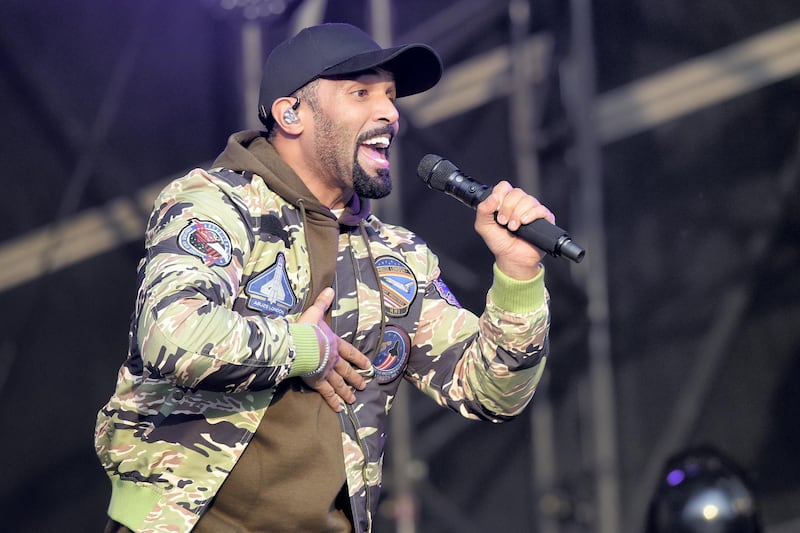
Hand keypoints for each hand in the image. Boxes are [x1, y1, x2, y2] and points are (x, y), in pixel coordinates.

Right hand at [298, 287, 372, 411]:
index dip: (359, 359)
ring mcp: (326, 372)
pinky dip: (333, 400)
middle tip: (364, 385)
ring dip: (347, 391)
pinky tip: (339, 408)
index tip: (368, 366)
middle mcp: (333, 359)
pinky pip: (327, 393)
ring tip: (353, 399)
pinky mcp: (317, 382)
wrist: (298, 345)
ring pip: (340, 384)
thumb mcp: (315, 313)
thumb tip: (329, 289)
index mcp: (334, 344)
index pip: (351, 352)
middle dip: (356, 378)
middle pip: (347, 370)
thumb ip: (322, 303)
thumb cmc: (306, 330)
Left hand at [474, 181, 554, 279]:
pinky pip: (540, 209)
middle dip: (507, 208)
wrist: (512, 258)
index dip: (500, 195)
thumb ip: (483, 210)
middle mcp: (519, 203)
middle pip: (516, 192)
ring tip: (513, 227)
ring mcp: (532, 210)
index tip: (496, 209)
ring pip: (528, 200)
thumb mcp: (484, 226)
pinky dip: (531, 215)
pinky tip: (523, 224)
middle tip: (503, 222)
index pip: (504, 187)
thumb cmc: (500, 242)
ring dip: (517, 214)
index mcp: (505, 202)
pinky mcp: (544, 218)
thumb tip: (493, 197)